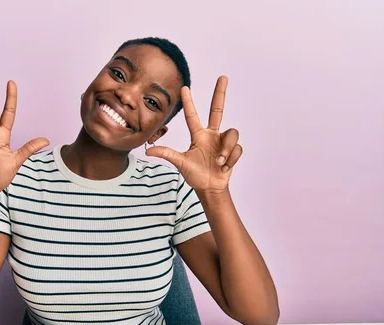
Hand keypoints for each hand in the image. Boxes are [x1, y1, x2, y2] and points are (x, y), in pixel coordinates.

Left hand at [146, 76, 242, 193]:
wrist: (209, 188)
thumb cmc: (195, 175)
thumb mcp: (180, 163)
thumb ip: (166, 154)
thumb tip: (147, 151)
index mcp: (198, 135)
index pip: (192, 115)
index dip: (188, 102)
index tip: (184, 87)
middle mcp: (211, 134)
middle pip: (217, 109)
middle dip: (220, 93)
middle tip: (223, 77)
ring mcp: (223, 142)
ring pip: (231, 134)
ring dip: (225, 150)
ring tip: (218, 162)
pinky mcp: (233, 150)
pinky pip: (236, 149)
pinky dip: (230, 160)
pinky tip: (224, 167)